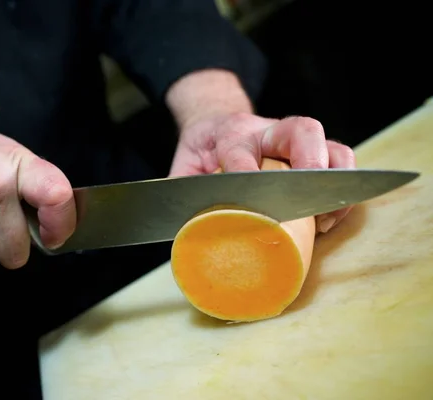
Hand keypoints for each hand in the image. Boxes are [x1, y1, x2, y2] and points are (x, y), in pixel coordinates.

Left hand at [168, 112, 355, 232]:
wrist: (216, 123)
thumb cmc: (201, 151)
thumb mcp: (181, 169)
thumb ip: (178, 194)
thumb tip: (178, 232)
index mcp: (231, 133)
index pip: (240, 149)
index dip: (245, 172)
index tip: (247, 199)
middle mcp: (267, 131)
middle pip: (301, 130)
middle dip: (309, 162)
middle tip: (306, 198)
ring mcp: (293, 141)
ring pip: (330, 144)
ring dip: (334, 180)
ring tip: (323, 217)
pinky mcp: (311, 152)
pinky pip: (339, 161)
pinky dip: (341, 189)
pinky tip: (329, 216)